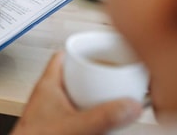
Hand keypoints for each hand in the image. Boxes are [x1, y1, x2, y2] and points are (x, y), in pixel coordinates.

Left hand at [11, 52, 142, 134]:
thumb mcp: (76, 125)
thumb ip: (104, 116)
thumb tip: (129, 105)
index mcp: (47, 84)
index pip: (62, 55)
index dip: (81, 51)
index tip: (101, 52)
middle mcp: (47, 94)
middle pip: (72, 75)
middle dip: (93, 76)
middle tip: (111, 78)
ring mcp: (49, 109)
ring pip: (73, 93)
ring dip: (90, 95)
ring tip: (109, 98)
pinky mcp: (53, 123)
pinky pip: (73, 110)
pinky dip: (86, 111)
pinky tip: (97, 121)